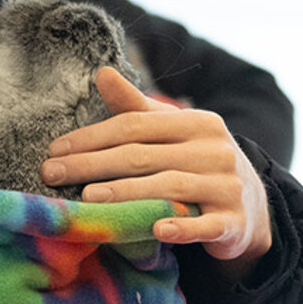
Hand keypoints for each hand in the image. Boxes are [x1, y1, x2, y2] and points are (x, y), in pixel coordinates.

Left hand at [40, 68, 274, 273]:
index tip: (54, 150)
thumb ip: (136, 107)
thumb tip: (100, 72)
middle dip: (93, 164)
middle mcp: (215, 150)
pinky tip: (156, 231)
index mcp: (197, 122)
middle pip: (144, 155)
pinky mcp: (234, 222)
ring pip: (170, 187)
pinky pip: (206, 225)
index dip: (92, 137)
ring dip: (126, 193)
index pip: (135, 125)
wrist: (250, 206)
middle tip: (52, 174)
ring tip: (87, 199)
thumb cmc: (197, 162)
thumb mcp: (172, 132)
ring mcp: (227, 186)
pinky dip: (182, 228)